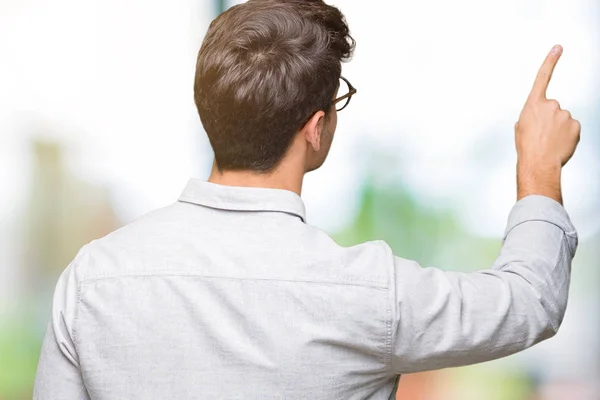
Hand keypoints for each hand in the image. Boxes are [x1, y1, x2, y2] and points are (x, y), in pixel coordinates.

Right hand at [514, 45, 580, 203]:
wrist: (538, 162)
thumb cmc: (527, 147)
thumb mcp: (521, 126)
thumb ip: (532, 114)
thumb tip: (543, 115)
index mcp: (534, 104)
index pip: (543, 77)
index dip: (550, 61)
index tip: (558, 48)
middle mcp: (551, 105)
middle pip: (553, 108)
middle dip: (550, 120)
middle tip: (542, 135)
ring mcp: (565, 114)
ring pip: (563, 119)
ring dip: (558, 129)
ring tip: (549, 141)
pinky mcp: (575, 124)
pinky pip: (572, 128)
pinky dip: (567, 135)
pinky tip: (559, 144)